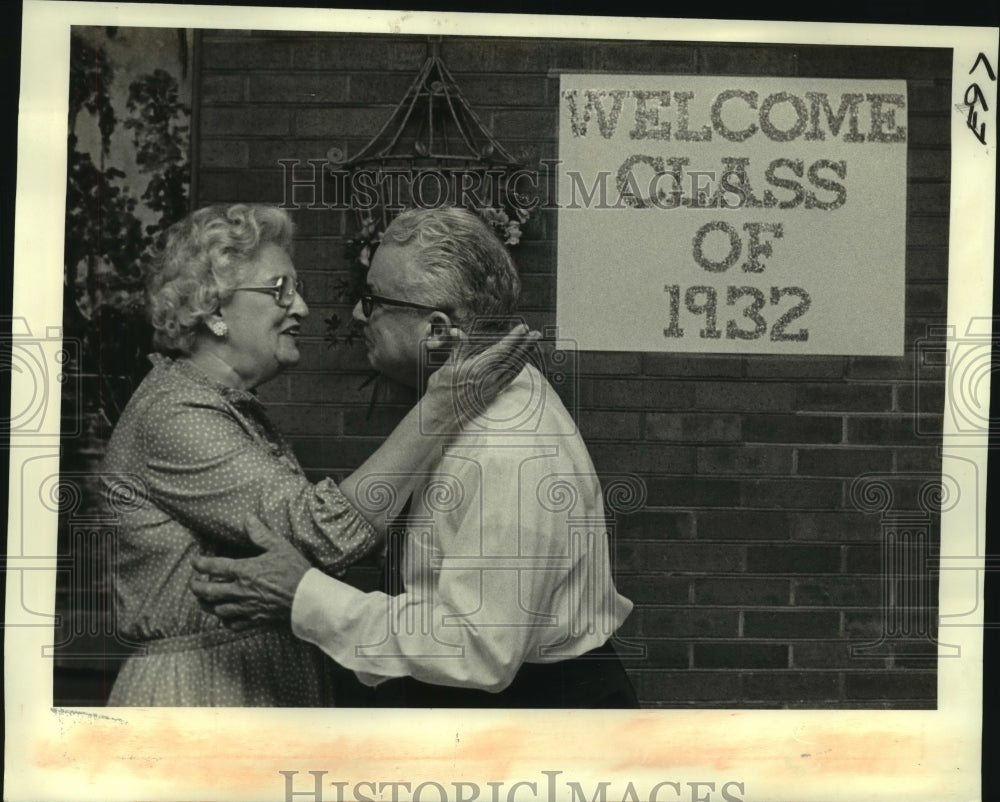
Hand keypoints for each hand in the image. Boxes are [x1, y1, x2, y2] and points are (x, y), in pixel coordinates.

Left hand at [190, 515, 311, 630]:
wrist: (308, 600)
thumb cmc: (295, 571)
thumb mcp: (279, 547)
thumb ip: (260, 534)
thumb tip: (247, 518)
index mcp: (244, 571)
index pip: (214, 567)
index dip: (200, 564)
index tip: (195, 561)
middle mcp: (240, 591)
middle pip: (208, 592)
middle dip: (196, 587)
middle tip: (193, 583)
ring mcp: (246, 608)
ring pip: (216, 609)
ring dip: (207, 604)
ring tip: (203, 600)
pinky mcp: (254, 621)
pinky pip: (232, 624)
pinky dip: (225, 620)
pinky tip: (225, 616)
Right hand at [426, 323, 539, 423]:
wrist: (442, 418)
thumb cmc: (441, 392)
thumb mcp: (446, 367)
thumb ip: (457, 349)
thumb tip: (458, 332)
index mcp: (477, 369)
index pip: (501, 350)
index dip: (514, 338)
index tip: (523, 328)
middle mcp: (488, 379)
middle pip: (512, 359)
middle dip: (525, 345)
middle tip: (537, 334)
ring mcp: (492, 388)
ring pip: (513, 369)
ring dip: (525, 355)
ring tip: (533, 345)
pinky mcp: (492, 396)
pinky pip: (509, 379)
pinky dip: (517, 368)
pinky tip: (521, 363)